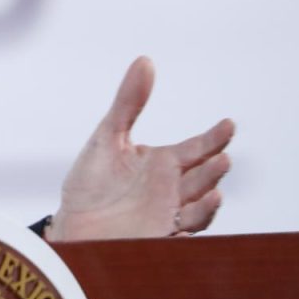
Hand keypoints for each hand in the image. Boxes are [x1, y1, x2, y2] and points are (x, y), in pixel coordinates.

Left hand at [48, 57, 232, 241]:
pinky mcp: (157, 237)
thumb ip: (128, 103)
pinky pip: (182, 231)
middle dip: (213, 167)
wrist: (70, 225)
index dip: (213, 138)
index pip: (195, 149)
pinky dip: (194, 221)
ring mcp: (167, 214)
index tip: (228, 124)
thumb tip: (145, 61)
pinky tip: (201, 209)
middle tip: (222, 156)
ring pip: (198, 205)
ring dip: (209, 194)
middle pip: (201, 177)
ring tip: (216, 182)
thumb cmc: (90, 183)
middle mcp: (171, 189)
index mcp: (162, 163)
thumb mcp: (107, 137)